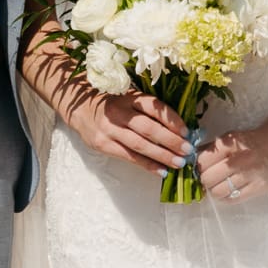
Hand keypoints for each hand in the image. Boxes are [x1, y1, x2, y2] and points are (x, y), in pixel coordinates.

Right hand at [63, 88, 191, 175]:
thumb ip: (147, 109)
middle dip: (171, 141)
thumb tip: (178, 127)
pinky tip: (161, 171)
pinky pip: (129, 157)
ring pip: (140, 145)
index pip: (154, 107)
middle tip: (188, 150)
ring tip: (179, 163)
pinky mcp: (103, 144)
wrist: (80, 108)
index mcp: (128, 97)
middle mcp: (119, 112)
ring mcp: (109, 129)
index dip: (173, 120)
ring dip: (162, 155)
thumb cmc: (112, 103)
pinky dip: (147, 165)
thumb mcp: (128, 97)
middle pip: (149, 128)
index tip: (187, 132)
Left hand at [194, 121, 267, 202]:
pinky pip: (233, 199)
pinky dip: (226, 197)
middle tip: (209, 178)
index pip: (201, 163)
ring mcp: (249, 176)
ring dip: (215, 190)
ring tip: (219, 185)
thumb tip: (191, 160)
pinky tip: (228, 190)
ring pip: (218, 192)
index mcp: (229, 145)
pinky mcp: (259, 188)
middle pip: (208, 179)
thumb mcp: (229, 138)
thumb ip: (211, 149)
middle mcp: (238, 160)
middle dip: (205, 180)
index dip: (198, 167)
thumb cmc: (251, 142)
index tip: (200, 169)